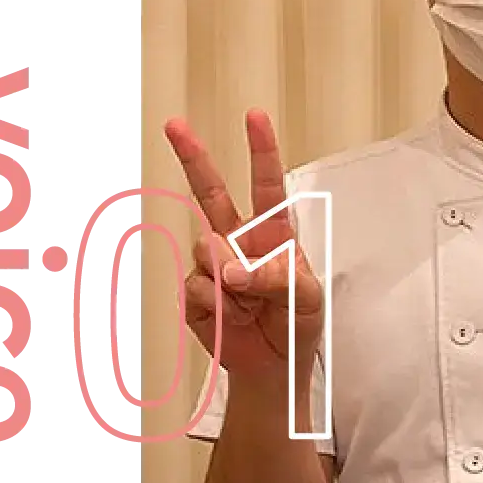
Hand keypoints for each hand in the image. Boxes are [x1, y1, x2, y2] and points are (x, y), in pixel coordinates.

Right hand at [165, 109, 323, 378]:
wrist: (275, 365)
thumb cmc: (298, 323)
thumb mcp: (308, 299)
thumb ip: (277, 279)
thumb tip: (230, 271)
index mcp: (273, 233)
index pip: (267, 185)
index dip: (261, 151)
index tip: (254, 117)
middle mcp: (239, 241)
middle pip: (211, 193)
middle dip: (193, 157)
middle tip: (174, 124)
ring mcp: (212, 264)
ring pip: (207, 249)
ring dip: (232, 281)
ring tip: (252, 305)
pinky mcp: (194, 291)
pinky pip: (198, 287)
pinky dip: (219, 306)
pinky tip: (233, 318)